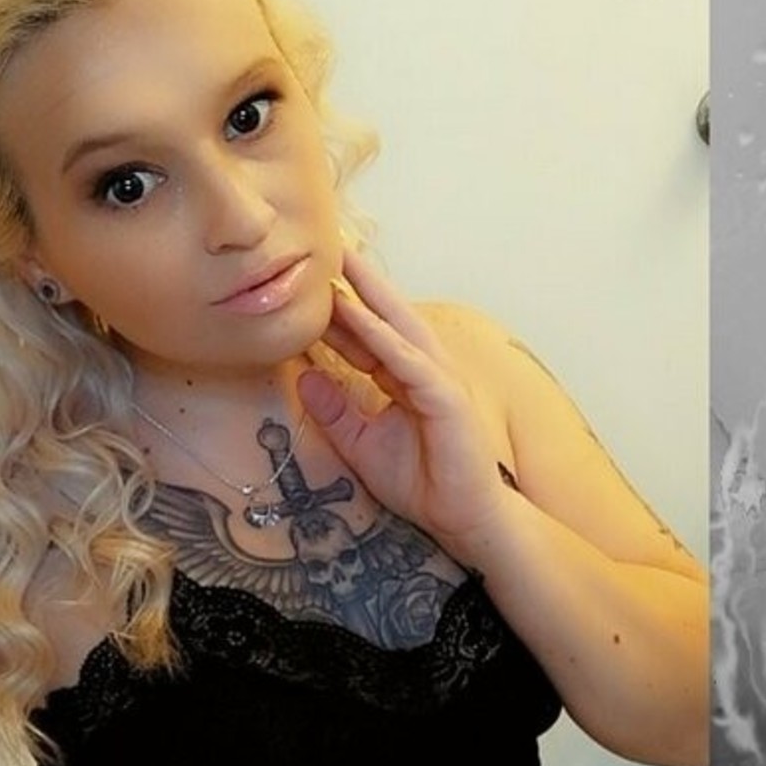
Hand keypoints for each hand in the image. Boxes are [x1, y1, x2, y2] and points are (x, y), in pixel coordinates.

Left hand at [299, 250, 503, 559]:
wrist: (463, 519)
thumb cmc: (424, 484)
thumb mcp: (362, 445)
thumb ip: (335, 412)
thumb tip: (302, 377)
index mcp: (403, 379)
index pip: (366, 337)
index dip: (338, 312)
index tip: (307, 286)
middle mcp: (422, 370)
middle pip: (386, 317)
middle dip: (359, 282)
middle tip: (330, 246)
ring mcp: (438, 381)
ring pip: (398, 330)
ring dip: (371, 296)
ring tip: (343, 264)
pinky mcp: (446, 399)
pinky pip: (409, 362)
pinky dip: (384, 339)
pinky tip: (360, 318)